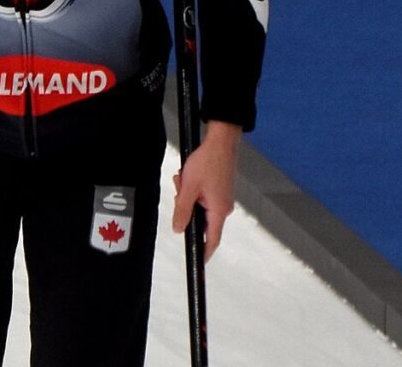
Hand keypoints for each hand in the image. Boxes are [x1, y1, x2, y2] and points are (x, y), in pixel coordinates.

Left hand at [171, 121, 240, 262]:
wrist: (221, 141)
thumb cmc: (208, 162)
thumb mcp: (189, 187)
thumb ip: (182, 209)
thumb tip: (178, 229)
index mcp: (219, 210)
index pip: (213, 240)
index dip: (204, 252)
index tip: (196, 261)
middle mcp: (224, 207)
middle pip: (202, 220)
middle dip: (186, 208)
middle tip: (179, 191)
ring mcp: (222, 197)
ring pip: (200, 205)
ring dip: (188, 195)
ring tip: (183, 178)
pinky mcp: (220, 188)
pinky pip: (203, 196)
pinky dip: (193, 189)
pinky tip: (188, 175)